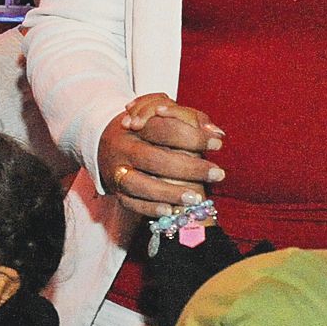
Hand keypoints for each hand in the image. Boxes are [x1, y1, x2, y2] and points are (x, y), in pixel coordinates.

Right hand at [96, 94, 225, 219]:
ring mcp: (116, 171)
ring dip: (169, 192)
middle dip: (189, 168)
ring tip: (196, 198)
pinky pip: (130, 203)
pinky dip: (150, 207)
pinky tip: (170, 210)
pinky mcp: (115, 191)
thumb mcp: (165, 115)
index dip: (193, 137)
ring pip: (139, 184)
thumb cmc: (148, 128)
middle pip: (154, 159)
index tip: (218, 144)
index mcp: (136, 125)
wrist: (108, 143)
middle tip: (217, 174)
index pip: (164, 129)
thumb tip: (217, 133)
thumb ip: (194, 120)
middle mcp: (124, 148)